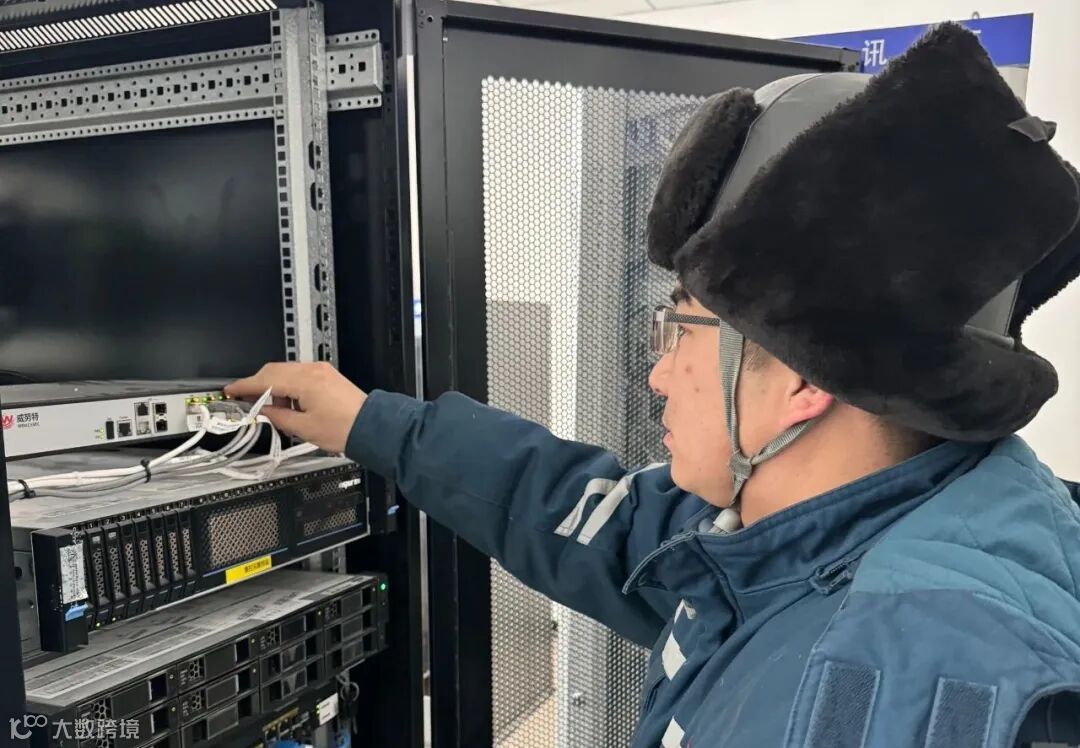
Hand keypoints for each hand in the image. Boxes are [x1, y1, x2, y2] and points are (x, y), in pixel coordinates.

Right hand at [224, 362, 367, 452]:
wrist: (372, 427)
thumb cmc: (344, 429)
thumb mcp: (303, 428)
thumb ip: (277, 416)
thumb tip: (262, 411)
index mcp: (304, 381)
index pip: (265, 379)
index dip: (244, 385)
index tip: (231, 390)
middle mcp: (313, 370)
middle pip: (273, 371)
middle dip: (258, 386)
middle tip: (249, 403)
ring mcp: (321, 371)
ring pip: (286, 372)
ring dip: (275, 387)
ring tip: (278, 412)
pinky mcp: (327, 375)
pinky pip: (300, 375)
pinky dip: (290, 387)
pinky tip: (292, 405)